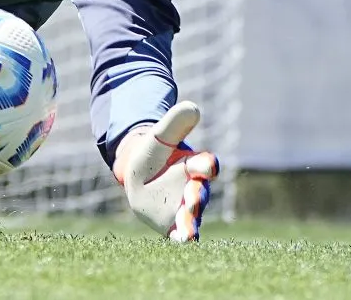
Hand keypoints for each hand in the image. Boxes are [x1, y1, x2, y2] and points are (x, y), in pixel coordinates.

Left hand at [113, 101, 219, 241]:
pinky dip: (182, 239)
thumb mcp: (160, 136)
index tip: (207, 163)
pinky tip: (181, 244)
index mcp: (193, 166)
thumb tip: (192, 107)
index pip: (204, 165)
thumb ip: (175, 123)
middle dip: (197, 197)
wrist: (143, 177)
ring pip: (191, 217)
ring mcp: (185, 209)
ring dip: (190, 222)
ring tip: (189, 232)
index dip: (205, 164)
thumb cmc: (156, 156)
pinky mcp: (173, 225)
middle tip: (194, 198)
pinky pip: (179, 234)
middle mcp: (194, 189)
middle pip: (199, 195)